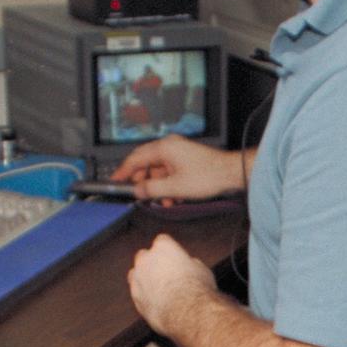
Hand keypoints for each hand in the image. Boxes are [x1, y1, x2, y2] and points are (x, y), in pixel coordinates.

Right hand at [109, 135, 245, 201]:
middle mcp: (169, 145)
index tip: (115, 181)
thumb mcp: (175, 188)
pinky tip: (175, 197)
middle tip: (142, 196)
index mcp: (164, 148)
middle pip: (146, 164)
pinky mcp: (185, 158)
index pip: (135, 159)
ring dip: (159, 187)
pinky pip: (169, 171)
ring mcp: (178, 151)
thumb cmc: (208, 176)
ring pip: (158, 170)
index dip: (123, 171)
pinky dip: (169, 184)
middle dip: (144, 183)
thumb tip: (137, 190)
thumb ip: (151, 189)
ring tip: (165, 201)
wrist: (231, 173)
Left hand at [126, 233, 215, 334]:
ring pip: (136, 274)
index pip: (162, 241)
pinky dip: (145, 297)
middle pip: (144, 256)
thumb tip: (189, 266)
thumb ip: (189, 264)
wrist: (187, 313)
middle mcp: (146, 259)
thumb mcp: (201, 269)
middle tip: (167, 274)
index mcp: (163, 247)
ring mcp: (138, 279)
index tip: (176, 259)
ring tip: (160, 290)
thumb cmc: (197, 290)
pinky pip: (137, 294)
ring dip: (145, 279)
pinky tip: (157, 303)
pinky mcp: (135, 298)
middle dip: (153, 263)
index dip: (170, 251)